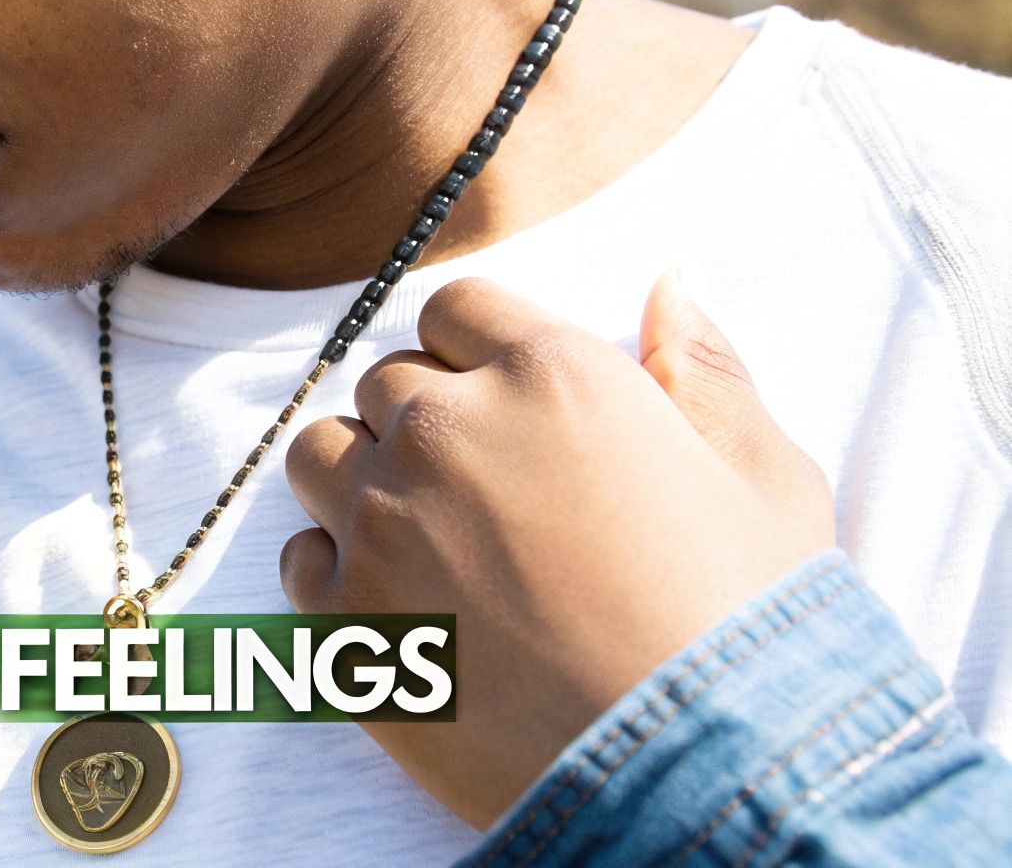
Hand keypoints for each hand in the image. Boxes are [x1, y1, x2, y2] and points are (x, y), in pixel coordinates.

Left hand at [281, 272, 835, 828]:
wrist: (697, 778)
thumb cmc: (746, 630)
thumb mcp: (765, 480)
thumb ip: (704, 369)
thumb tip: (668, 286)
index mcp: (551, 374)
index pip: (455, 307)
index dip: (472, 348)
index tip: (498, 396)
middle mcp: (448, 431)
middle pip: (384, 383)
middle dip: (423, 418)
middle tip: (481, 488)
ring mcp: (383, 521)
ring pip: (320, 455)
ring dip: (360, 480)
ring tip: (427, 538)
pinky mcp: (343, 616)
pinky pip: (298, 557)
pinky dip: (334, 571)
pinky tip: (400, 606)